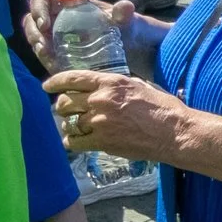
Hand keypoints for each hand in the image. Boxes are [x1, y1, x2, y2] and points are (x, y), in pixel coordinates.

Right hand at [22, 0, 164, 74]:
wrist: (132, 47)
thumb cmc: (125, 26)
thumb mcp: (125, 19)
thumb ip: (123, 13)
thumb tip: (124, 7)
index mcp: (67, 4)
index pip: (42, 1)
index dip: (38, 10)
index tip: (45, 25)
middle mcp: (57, 19)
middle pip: (32, 23)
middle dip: (34, 36)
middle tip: (45, 48)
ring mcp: (57, 37)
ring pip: (38, 42)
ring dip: (40, 52)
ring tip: (51, 62)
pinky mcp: (60, 54)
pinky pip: (48, 57)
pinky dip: (50, 64)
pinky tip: (59, 71)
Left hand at [45, 69, 189, 162]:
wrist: (174, 133)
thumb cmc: (163, 108)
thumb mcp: (140, 86)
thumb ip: (117, 86)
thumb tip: (102, 88)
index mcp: (110, 83)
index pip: (72, 79)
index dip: (55, 82)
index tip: (47, 85)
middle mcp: (100, 100)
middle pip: (65, 102)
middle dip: (62, 106)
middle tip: (67, 111)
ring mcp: (99, 122)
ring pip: (68, 123)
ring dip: (69, 125)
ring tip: (75, 127)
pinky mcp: (102, 142)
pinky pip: (74, 142)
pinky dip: (72, 142)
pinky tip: (77, 141)